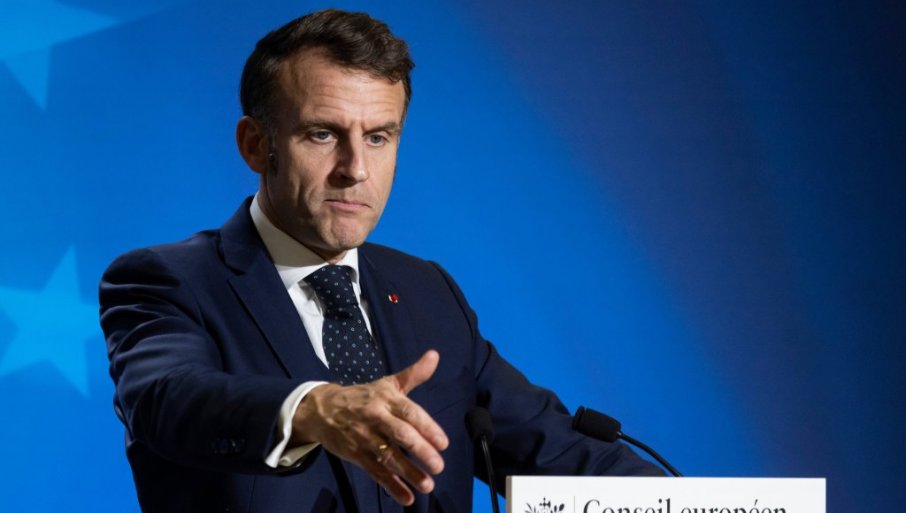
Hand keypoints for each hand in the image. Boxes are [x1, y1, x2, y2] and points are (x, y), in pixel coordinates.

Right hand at [291, 350, 448, 505]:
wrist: (321, 408)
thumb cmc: (362, 396)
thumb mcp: (387, 383)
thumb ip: (413, 374)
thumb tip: (435, 355)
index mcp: (386, 399)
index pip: (409, 412)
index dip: (427, 427)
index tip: (443, 442)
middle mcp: (376, 417)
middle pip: (400, 435)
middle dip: (420, 451)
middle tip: (438, 466)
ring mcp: (364, 438)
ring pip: (388, 457)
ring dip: (408, 473)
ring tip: (427, 485)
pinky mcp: (356, 455)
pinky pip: (375, 472)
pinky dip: (391, 486)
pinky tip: (407, 498)